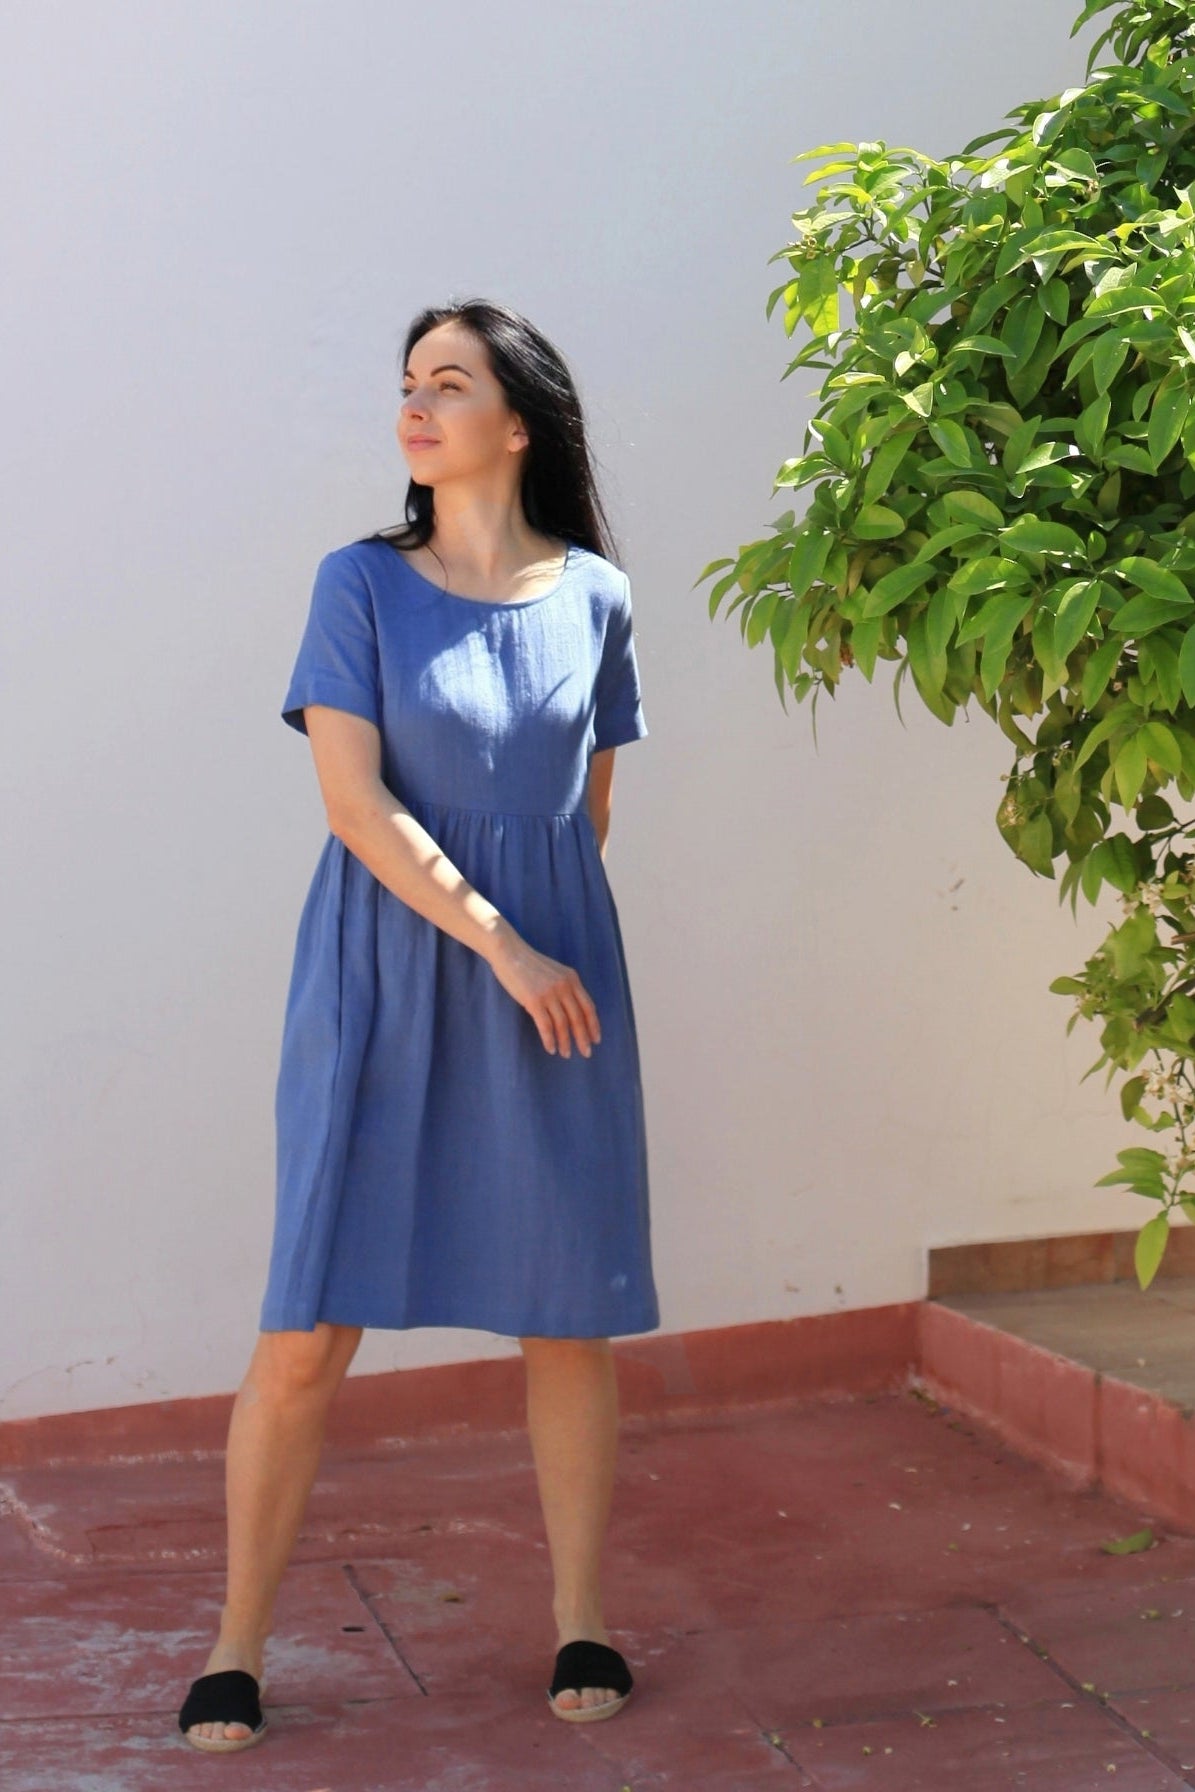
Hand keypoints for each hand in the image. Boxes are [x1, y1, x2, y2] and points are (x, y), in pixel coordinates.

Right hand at [485, 927, 600, 1057]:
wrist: (509, 952)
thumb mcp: (554, 972)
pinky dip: (550, 1039)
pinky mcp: (534, 1000)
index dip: (593, 1025)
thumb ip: (565, 987)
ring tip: (565, 1054)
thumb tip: (572, 1010)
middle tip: (586, 1053)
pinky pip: (546, 1026)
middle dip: (583, 1038)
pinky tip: (551, 1048)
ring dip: (565, 1042)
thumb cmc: (528, 964)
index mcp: (572, 979)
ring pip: (562, 1024)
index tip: (596, 1039)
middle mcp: (564, 986)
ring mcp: (549, 993)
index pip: (588, 1006)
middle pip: (578, 1018)